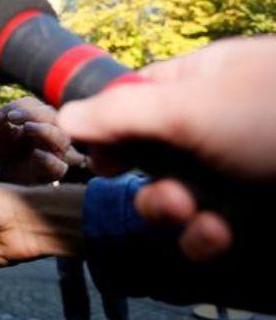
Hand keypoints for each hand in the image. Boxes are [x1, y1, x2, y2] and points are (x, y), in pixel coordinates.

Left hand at [0, 97, 84, 184]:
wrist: (13, 179)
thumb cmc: (12, 152)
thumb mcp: (2, 136)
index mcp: (40, 119)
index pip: (33, 104)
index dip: (16, 106)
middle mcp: (52, 132)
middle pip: (52, 115)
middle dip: (31, 113)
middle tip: (11, 117)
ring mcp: (57, 152)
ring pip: (61, 138)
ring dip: (43, 130)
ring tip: (26, 128)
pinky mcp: (56, 172)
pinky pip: (59, 166)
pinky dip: (48, 159)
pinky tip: (35, 154)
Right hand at [57, 36, 275, 261]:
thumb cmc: (273, 119)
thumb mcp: (192, 108)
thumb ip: (120, 112)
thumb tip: (65, 118)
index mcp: (200, 81)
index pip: (133, 98)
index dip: (108, 127)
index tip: (97, 156)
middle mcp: (212, 123)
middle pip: (148, 152)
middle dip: (145, 179)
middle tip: (160, 193)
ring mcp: (234, 168)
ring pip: (174, 195)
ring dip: (170, 212)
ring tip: (192, 217)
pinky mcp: (253, 211)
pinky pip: (207, 227)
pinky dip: (204, 238)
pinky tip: (218, 237)